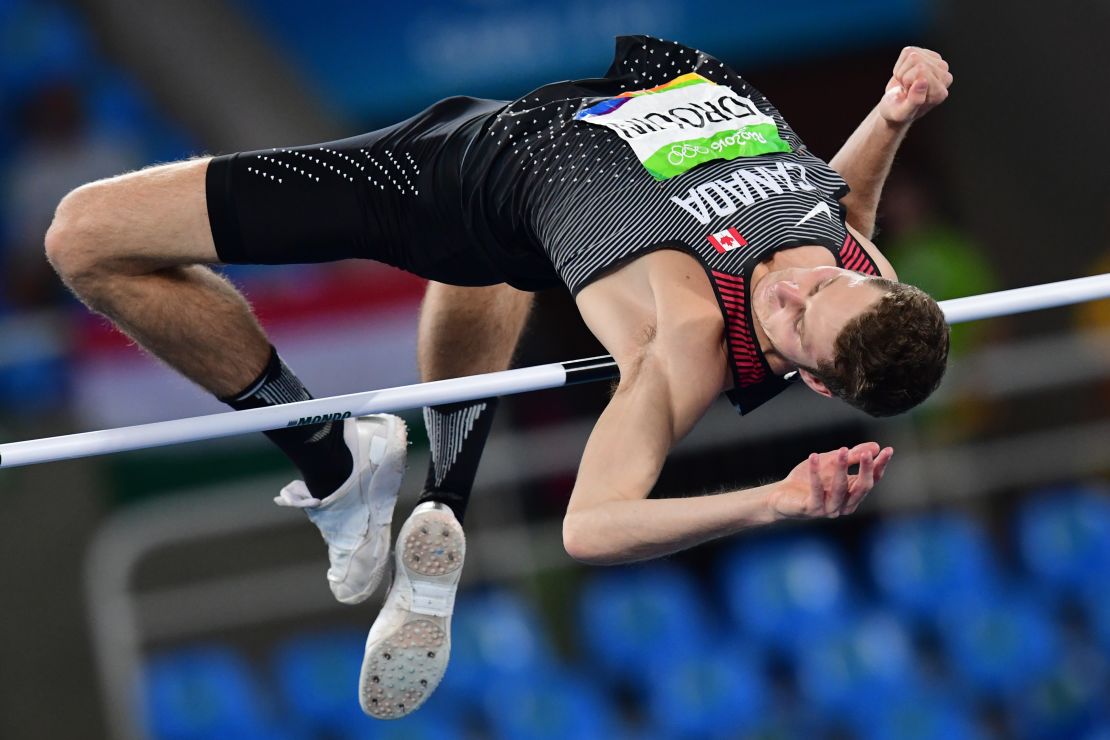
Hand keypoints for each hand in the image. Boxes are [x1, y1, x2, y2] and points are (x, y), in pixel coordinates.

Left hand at [768, 443, 893, 519]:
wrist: (781, 495)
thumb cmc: (808, 480)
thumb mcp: (831, 462)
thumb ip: (851, 456)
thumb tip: (875, 447)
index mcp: (852, 495)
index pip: (872, 480)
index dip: (880, 466)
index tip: (888, 450)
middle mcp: (844, 505)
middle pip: (861, 487)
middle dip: (866, 470)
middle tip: (867, 453)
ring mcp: (829, 509)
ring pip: (840, 488)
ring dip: (842, 468)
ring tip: (842, 450)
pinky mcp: (811, 509)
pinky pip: (816, 490)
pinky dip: (816, 473)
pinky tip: (814, 457)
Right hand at [878, 46, 952, 125]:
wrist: (894, 107)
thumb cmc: (897, 111)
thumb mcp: (901, 112)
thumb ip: (914, 100)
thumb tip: (923, 81)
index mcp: (939, 92)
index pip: (921, 69)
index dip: (907, 81)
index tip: (907, 95)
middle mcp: (944, 77)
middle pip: (917, 61)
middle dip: (904, 75)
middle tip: (905, 90)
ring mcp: (938, 65)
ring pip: (913, 55)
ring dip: (902, 71)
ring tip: (905, 84)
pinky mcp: (929, 56)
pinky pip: (908, 52)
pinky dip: (901, 64)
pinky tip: (905, 76)